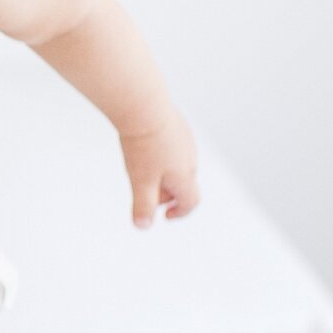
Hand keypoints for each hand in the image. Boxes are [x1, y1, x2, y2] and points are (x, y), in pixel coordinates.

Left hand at [120, 107, 199, 227]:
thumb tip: (143, 226)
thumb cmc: (143, 145)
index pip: (191, 201)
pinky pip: (173, 145)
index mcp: (185, 175)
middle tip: (147, 192)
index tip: (166, 215)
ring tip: (143, 169)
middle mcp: (189, 157)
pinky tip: (144, 147)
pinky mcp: (176, 124)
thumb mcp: (140, 181)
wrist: (142, 106)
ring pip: (178, 163)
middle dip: (167, 192)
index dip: (180, 212)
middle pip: (184, 182)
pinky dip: (162, 154)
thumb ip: (143, 205)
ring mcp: (185, 139)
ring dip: (165, 173)